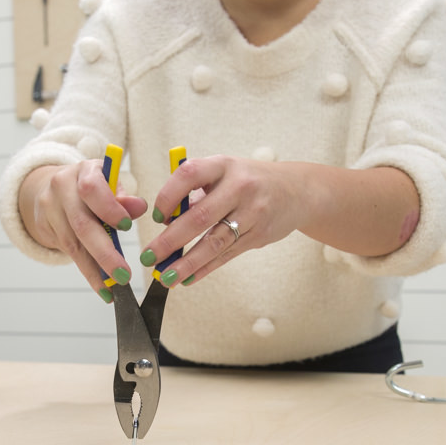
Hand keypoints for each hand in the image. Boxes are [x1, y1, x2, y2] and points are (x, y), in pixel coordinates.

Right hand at [20, 162, 148, 297]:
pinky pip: (67, 252)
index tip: (126, 226)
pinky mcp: (43, 225)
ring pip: (72, 244)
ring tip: (113, 288)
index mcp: (84, 171)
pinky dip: (87, 271)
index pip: (92, 189)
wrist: (54, 186)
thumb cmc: (93, 187)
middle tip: (124, 275)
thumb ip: (125, 198)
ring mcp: (49, 207)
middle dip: (104, 253)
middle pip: (81, 224)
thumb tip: (139, 207)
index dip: (109, 208)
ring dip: (95, 270)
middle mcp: (62, 187)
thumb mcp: (111, 184)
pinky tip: (102, 286)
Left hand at [143, 157, 420, 285]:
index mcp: (224, 165)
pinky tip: (188, 279)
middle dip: (171, 241)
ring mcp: (252, 213)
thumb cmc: (248, 180)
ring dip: (187, 263)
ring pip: (215, 243)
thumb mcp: (224, 171)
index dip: (169, 196)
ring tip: (166, 277)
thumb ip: (197, 190)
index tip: (158, 217)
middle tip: (149, 257)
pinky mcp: (259, 235)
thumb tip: (166, 221)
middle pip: (200, 217)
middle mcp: (240, 187)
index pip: (190, 175)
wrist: (297, 191)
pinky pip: (227, 255)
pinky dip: (205, 268)